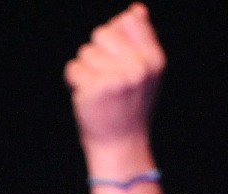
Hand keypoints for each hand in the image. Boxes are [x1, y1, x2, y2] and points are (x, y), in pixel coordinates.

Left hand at [66, 3, 164, 167]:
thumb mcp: (144, 73)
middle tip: (106, 79)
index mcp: (154, 60)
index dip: (115, 35)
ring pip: (86, 52)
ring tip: (99, 92)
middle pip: (102, 33)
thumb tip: (136, 9)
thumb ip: (141, 40)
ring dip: (86, 70)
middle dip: (98, 53)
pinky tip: (87, 98)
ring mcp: (118, 78)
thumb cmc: (129, 106)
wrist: (120, 145)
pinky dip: (74, 83)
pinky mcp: (96, 88)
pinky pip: (73, 69)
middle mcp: (139, 67)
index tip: (118, 58)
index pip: (128, 20)